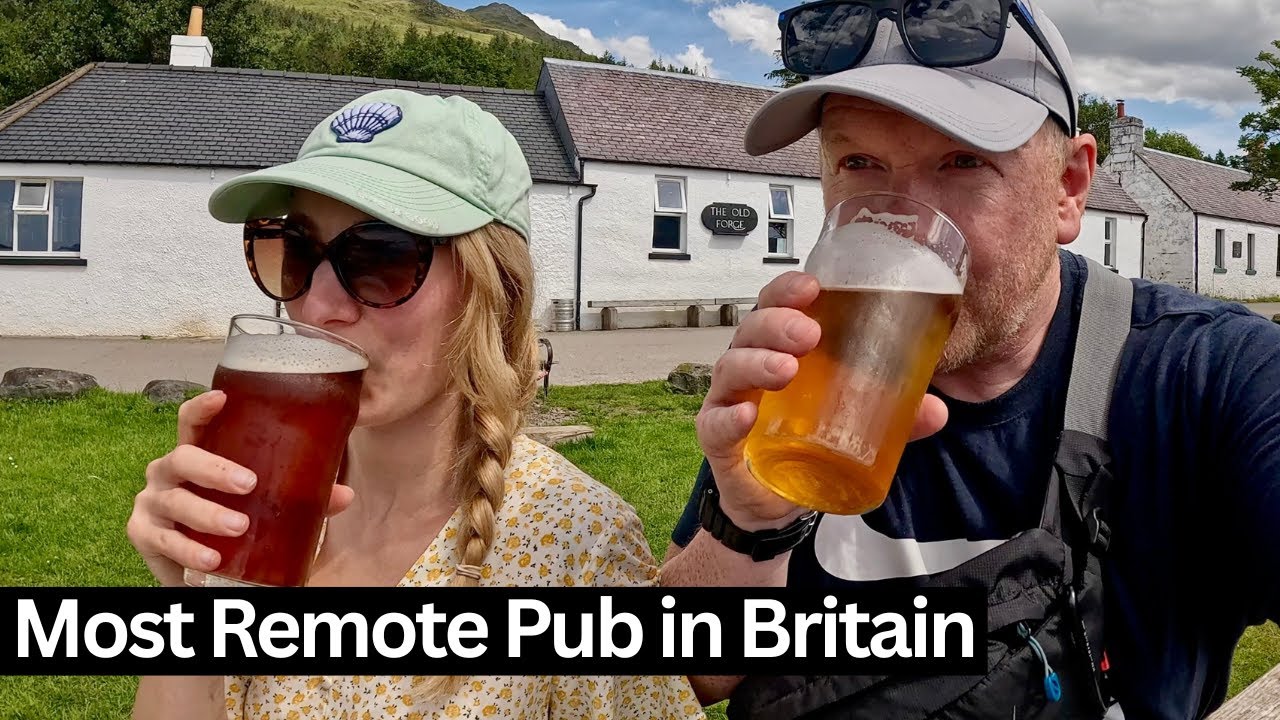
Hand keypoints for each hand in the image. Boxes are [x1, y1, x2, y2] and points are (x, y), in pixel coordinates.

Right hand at [126, 391, 354, 586]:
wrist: (204, 569)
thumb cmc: (234, 521)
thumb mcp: (265, 505)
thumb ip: (301, 497)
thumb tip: (344, 495)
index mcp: (197, 454)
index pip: (192, 423)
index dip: (202, 408)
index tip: (221, 397)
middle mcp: (168, 472)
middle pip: (182, 458)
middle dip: (214, 469)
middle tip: (247, 484)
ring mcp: (152, 502)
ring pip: (175, 501)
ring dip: (206, 514)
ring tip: (238, 527)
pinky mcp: (144, 535)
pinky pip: (164, 540)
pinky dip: (189, 549)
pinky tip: (212, 557)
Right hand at [695, 272, 948, 528]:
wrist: (774, 502)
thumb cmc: (805, 442)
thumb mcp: (855, 423)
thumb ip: (895, 415)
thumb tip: (939, 410)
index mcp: (779, 349)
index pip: (776, 307)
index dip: (787, 290)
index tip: (812, 286)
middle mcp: (750, 367)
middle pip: (751, 329)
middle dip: (777, 324)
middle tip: (809, 334)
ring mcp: (729, 401)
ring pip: (731, 367)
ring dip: (757, 362)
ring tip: (786, 369)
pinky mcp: (718, 439)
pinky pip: (715, 423)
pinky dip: (729, 416)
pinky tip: (748, 414)